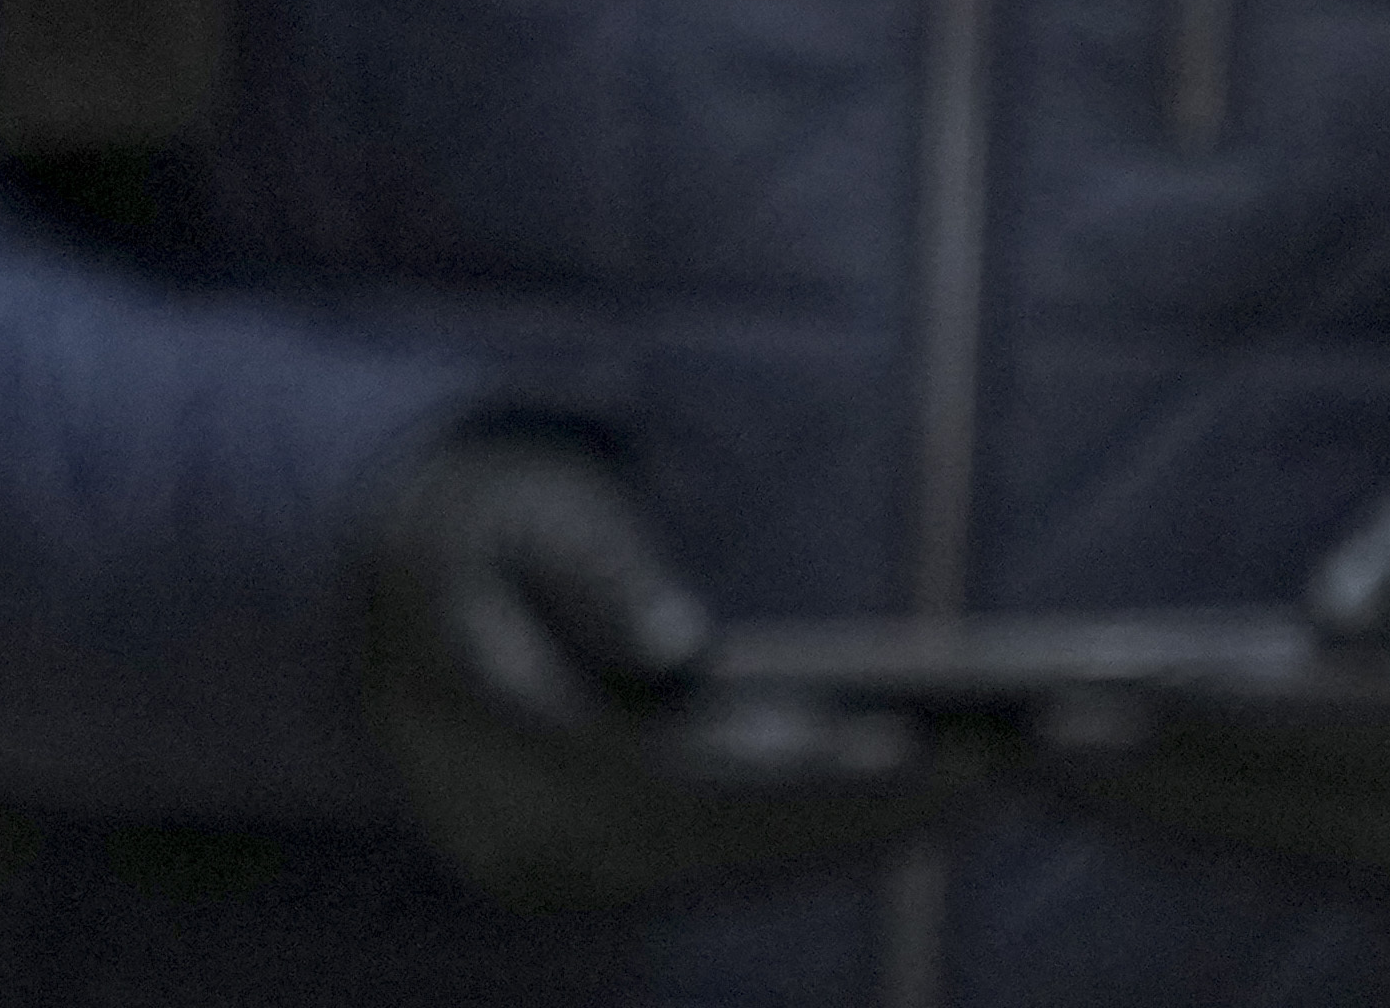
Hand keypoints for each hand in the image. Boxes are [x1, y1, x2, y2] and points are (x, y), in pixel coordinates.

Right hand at [361, 432, 982, 909]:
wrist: (390, 608)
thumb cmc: (484, 534)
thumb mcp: (524, 510)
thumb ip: (593, 571)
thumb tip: (678, 647)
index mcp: (484, 723)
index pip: (671, 779)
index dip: (805, 780)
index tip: (925, 752)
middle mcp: (507, 827)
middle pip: (720, 845)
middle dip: (867, 817)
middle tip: (1000, 773)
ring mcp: (540, 869)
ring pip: (724, 872)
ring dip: (856, 838)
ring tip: (983, 787)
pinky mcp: (581, 879)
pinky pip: (711, 870)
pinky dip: (809, 841)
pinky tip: (904, 804)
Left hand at [1020, 416, 1389, 921]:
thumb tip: (1330, 618)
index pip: (1360, 726)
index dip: (1223, 714)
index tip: (1095, 690)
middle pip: (1302, 814)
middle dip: (1150, 784)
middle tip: (1007, 743)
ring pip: (1288, 850)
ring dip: (1151, 812)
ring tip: (1009, 761)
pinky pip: (1300, 852)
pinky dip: (1195, 818)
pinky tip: (1088, 780)